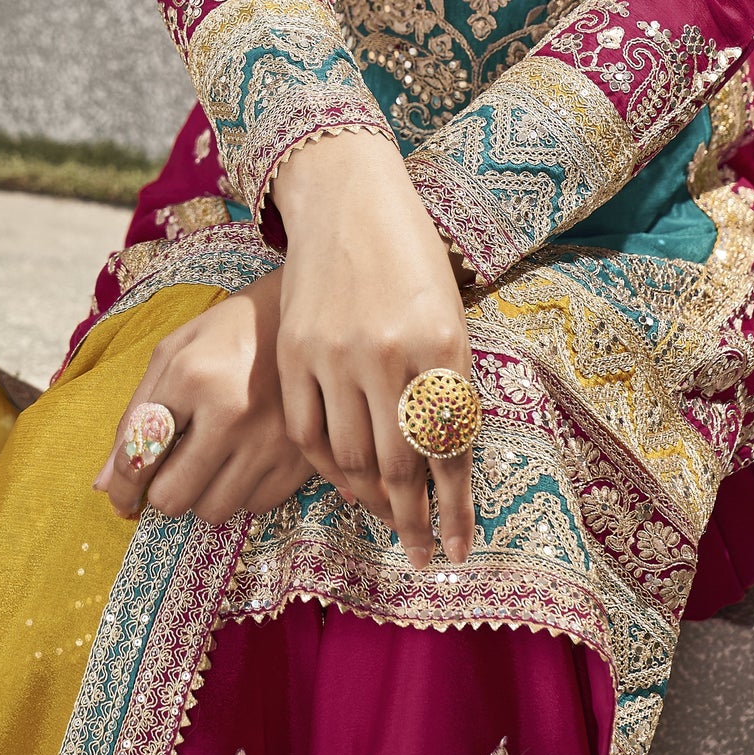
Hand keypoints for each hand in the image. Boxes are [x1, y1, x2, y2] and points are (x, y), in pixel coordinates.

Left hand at [94, 268, 312, 525]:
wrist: (300, 319)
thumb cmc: (226, 335)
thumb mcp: (171, 356)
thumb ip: (134, 418)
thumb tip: (105, 485)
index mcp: (191, 378)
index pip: (141, 457)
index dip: (123, 488)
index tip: (122, 499)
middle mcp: (231, 414)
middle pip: (174, 498)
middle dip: (163, 492)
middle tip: (170, 473)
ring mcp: (270, 439)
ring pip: (214, 510)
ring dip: (203, 494)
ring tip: (210, 461)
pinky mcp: (300, 457)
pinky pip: (255, 506)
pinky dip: (242, 492)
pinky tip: (244, 460)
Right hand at [269, 132, 476, 569]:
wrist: (350, 200)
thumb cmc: (413, 260)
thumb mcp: (449, 319)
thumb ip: (446, 387)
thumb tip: (443, 465)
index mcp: (442, 347)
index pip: (450, 450)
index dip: (455, 509)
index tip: (458, 550)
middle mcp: (389, 356)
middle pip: (400, 465)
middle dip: (413, 519)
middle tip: (422, 554)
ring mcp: (336, 355)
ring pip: (352, 456)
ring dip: (371, 499)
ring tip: (387, 519)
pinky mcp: (295, 353)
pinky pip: (307, 431)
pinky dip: (327, 466)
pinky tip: (346, 481)